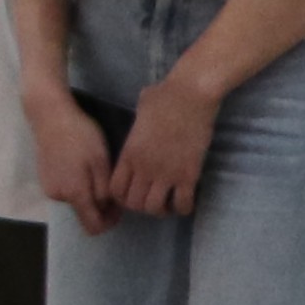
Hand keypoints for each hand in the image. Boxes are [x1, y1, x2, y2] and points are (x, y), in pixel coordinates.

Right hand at [23, 78, 121, 232]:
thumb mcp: (101, 162)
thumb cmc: (80, 136)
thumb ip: (104, 190)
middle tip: (108, 181)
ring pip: (75, 200)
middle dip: (99, 204)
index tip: (119, 206)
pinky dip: (75, 184)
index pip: (94, 226)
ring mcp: (48, 187)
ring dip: (87, 192)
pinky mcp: (44, 177)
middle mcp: (58, 196)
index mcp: (75, 194)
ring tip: (93, 169)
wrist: (50, 115)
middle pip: (85, 212)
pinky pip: (65, 189)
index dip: (110, 222)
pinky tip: (79, 163)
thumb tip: (106, 208)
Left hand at [110, 74, 220, 217]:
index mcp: (129, 153)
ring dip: (161, 210)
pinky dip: (183, 207)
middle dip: (141, 206)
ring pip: (155, 209)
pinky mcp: (189, 174)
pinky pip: (183, 204)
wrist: (190, 95)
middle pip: (133, 203)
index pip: (115, 189)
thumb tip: (141, 127)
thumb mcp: (139, 114)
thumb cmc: (162, 97)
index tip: (132, 193)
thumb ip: (136, 130)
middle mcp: (144, 167)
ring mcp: (166, 173)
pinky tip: (185, 199)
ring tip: (168, 202)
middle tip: (152, 199)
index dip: (121, 197)